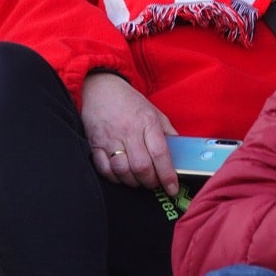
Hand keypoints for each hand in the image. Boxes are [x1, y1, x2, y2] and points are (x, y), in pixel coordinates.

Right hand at [80, 72, 178, 195]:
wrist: (100, 87)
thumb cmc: (129, 102)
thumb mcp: (154, 112)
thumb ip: (167, 132)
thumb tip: (180, 153)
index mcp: (147, 122)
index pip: (160, 153)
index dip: (167, 175)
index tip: (172, 188)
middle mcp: (129, 130)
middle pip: (142, 166)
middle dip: (151, 182)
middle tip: (154, 183)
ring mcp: (110, 138)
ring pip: (122, 171)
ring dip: (133, 182)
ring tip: (138, 179)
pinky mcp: (94, 144)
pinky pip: (104, 169)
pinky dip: (114, 178)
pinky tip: (121, 175)